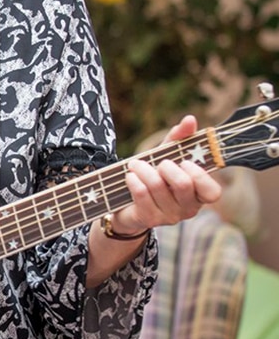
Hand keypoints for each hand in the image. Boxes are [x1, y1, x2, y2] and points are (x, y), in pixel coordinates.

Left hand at [111, 115, 222, 236]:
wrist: (127, 204)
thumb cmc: (154, 177)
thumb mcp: (166, 157)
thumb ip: (179, 139)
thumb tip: (190, 119)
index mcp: (199, 195)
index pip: (213, 192)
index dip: (199, 175)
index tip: (184, 162)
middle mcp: (188, 209)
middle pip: (183, 184)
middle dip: (166, 166)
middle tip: (158, 163)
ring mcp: (169, 216)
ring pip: (158, 186)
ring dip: (143, 169)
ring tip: (135, 164)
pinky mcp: (148, 219)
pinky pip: (141, 193)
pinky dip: (133, 179)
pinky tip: (130, 176)